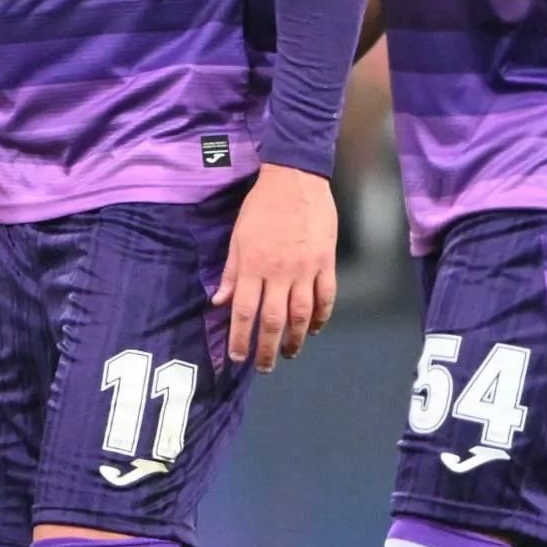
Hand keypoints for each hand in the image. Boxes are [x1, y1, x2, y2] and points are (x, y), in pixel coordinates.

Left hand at [209, 164, 335, 370]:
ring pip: (302, 315)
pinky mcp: (326, 263)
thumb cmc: (261, 207)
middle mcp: (279, 272)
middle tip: (264, 366)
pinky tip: (314, 329)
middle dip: (267, 348)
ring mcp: (306, 269)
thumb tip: (219, 302)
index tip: (238, 356)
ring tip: (289, 353)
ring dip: (296, 339)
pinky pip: (326, 297)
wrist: (296, 179)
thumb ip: (231, 272)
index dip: (241, 338)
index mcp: (253, 265)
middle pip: (274, 320)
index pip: (245, 311)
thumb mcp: (238, 236)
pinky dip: (321, 317)